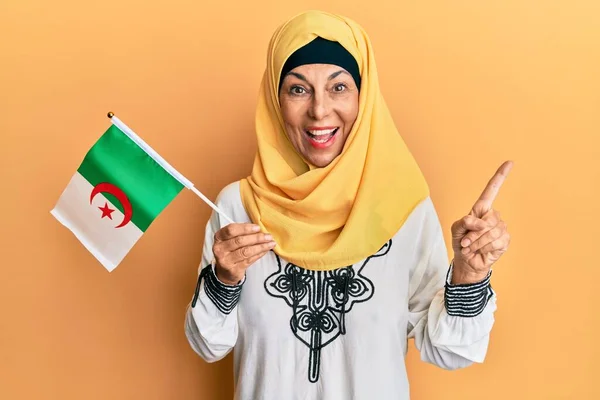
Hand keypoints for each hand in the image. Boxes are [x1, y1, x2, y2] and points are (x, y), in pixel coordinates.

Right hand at [212, 223, 275, 284]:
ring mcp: (226, 261)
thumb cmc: (230, 251)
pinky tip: (266, 250)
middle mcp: (220, 249)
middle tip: (268, 236)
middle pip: (240, 241)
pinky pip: (249, 260)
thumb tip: (258, 229)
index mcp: (219, 237)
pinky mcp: (233, 270)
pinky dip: (259, 254)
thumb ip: (240, 233)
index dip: (245, 228)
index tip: (258, 227)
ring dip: (261, 246)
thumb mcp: (230, 240)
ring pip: (246, 251)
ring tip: (271, 243)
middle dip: (256, 238)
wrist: (224, 272)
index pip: (231, 230)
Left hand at [450, 161, 512, 283]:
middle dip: (474, 233)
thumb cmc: (461, 242)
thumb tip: (476, 221)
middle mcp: (493, 216)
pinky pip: (496, 241)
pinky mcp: (505, 240)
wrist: (467, 261)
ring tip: (470, 247)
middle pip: (488, 219)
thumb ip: (464, 222)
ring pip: (492, 232)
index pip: (491, 190)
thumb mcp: (456, 230)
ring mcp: (501, 228)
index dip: (500, 176)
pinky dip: (484, 248)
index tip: (509, 162)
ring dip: (477, 242)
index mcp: (481, 209)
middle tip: (465, 242)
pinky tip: (481, 250)